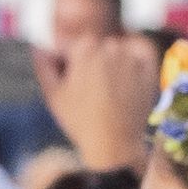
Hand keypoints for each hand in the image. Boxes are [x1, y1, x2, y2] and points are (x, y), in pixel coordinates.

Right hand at [48, 36, 159, 172]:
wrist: (113, 143)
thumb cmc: (79, 120)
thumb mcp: (52, 93)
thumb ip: (43, 65)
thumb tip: (39, 47)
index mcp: (83, 49)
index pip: (72, 45)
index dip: (68, 61)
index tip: (69, 78)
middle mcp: (109, 47)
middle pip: (96, 46)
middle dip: (90, 61)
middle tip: (88, 87)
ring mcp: (131, 56)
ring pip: (118, 48)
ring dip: (112, 60)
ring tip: (108, 87)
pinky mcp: (148, 67)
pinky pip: (141, 49)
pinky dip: (135, 53)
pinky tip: (128, 70)